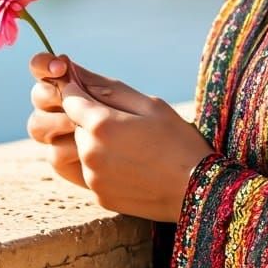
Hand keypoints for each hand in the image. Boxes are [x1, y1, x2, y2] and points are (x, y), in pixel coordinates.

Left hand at [27, 53, 214, 221]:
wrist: (198, 191)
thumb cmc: (178, 140)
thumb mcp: (150, 104)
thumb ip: (108, 88)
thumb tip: (75, 71)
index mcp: (102, 124)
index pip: (70, 98)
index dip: (78, 90)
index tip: (90, 89)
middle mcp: (90, 152)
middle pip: (74, 124)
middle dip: (90, 118)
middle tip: (125, 120)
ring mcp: (93, 177)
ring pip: (80, 149)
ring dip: (94, 142)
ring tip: (128, 143)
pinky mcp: (99, 196)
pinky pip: (90, 172)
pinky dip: (103, 164)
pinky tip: (131, 163)